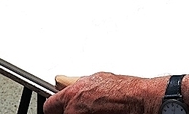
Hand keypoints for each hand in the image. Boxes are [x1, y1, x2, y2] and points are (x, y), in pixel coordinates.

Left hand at [44, 72, 161, 113]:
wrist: (139, 100)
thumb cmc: (123, 89)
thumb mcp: (95, 78)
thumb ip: (75, 83)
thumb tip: (63, 81)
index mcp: (71, 97)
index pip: (49, 107)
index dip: (55, 107)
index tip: (58, 108)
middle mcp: (73, 112)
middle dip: (70, 112)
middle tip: (85, 108)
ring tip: (97, 110)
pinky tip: (103, 112)